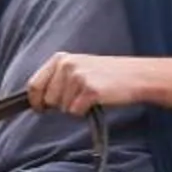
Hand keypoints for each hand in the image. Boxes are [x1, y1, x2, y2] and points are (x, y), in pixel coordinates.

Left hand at [24, 51, 153, 115]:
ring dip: (75, 108)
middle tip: (79, 99)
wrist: (136, 76)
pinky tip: (96, 102)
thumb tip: (38, 100)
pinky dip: (85, 112)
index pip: (34, 84)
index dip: (35, 101)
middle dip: (61, 105)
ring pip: (62, 108)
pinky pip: (76, 112)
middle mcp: (66, 65)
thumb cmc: (107, 75)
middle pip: (49, 99)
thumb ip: (57, 78)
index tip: (41, 109)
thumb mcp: (78, 67)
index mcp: (60, 59)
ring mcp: (78, 77)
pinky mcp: (89, 90)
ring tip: (90, 97)